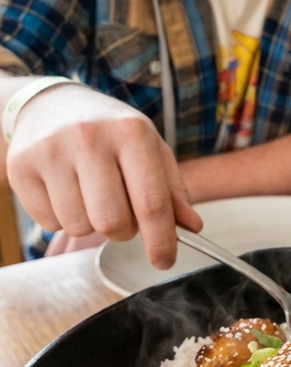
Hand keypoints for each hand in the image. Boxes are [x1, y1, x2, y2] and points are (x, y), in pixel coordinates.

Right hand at [6, 84, 201, 268]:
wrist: (50, 105)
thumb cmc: (109, 132)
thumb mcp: (149, 148)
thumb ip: (172, 189)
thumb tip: (192, 226)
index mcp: (132, 132)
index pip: (151, 202)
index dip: (161, 240)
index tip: (164, 261)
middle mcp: (90, 138)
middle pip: (112, 222)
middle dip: (122, 230)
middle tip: (120, 213)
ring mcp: (51, 151)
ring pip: (78, 226)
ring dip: (89, 223)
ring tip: (89, 194)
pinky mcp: (21, 167)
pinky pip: (48, 222)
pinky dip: (60, 218)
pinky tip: (63, 190)